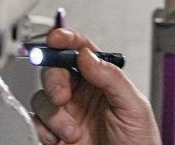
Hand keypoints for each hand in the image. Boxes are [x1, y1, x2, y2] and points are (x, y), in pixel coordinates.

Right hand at [30, 28, 160, 144]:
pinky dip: (42, 129)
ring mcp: (67, 113)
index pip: (80, 51)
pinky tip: (59, 138)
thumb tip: (87, 55)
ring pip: (42, 97)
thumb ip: (112, 77)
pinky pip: (35, 122)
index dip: (67, 40)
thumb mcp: (134, 106)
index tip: (56, 38)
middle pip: (55, 70)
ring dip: (54, 113)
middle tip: (63, 95)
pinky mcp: (54, 134)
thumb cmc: (139, 142)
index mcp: (102, 80)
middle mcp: (82, 93)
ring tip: (72, 131)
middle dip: (54, 80)